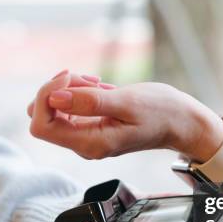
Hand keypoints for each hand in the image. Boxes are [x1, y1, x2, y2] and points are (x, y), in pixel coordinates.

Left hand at [27, 71, 222, 162]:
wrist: (181, 121)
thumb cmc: (161, 113)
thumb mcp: (127, 103)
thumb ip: (90, 102)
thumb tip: (54, 98)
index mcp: (90, 144)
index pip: (41, 126)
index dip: (46, 97)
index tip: (68, 79)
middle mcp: (83, 144)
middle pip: (43, 116)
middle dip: (56, 90)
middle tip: (86, 78)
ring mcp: (85, 134)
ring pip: (54, 108)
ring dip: (67, 88)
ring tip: (95, 81)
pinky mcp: (90, 124)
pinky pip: (68, 106)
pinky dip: (77, 90)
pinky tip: (98, 85)